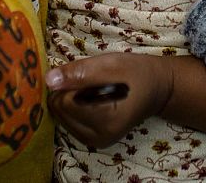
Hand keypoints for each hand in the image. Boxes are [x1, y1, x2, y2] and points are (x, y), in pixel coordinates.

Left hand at [46, 53, 174, 148]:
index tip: (90, 76)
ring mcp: (95, 141)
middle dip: (69, 92)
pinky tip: (90, 100)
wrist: (156, 89)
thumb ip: (79, 72)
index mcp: (106, 119)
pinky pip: (67, 122)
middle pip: (60, 111)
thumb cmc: (136, 73)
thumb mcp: (110, 64)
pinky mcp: (92, 141)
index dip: (71, 83)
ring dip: (71, 99)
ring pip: (60, 117)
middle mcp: (99, 137)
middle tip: (93, 83)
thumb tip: (49, 80)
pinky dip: (73, 108)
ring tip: (93, 91)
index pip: (65, 102)